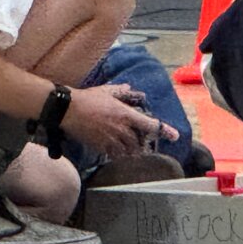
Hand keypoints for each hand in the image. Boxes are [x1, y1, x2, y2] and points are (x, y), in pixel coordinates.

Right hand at [61, 84, 179, 158]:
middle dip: (146, 143)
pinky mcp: (100, 146)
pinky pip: (115, 154)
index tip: (175, 136)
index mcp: (126, 114)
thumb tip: (130, 89)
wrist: (68, 110)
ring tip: (135, 150)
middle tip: (148, 144)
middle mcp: (121, 129)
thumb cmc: (88, 99)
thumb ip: (121, 92)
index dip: (164, 130)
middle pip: (141, 142)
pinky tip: (119, 152)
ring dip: (134, 151)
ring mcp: (111, 139)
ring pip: (129, 151)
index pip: (150, 125)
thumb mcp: (107, 91)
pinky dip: (120, 154)